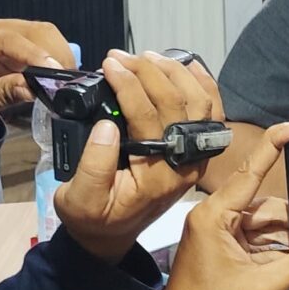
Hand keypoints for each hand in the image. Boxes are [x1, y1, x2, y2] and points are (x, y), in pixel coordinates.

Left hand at [0, 16, 70, 133]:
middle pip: (29, 30)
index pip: (8, 40)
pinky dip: (52, 55)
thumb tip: (32, 88)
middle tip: (66, 80)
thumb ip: (2, 93)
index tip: (55, 71)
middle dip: (52, 53)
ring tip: (63, 79)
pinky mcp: (11, 40)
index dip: (34, 54)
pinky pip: (40, 41)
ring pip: (40, 32)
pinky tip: (55, 73)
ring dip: (56, 53)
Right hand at [50, 50, 214, 262]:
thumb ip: (92, 167)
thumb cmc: (92, 216)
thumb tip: (107, 125)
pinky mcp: (195, 149)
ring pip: (199, 101)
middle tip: (118, 56)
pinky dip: (201, 83)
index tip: (108, 65)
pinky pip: (209, 110)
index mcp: (157, 177)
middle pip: (175, 103)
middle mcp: (185, 165)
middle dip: (147, 71)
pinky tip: (184, 64)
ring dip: (173, 71)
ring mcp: (195, 156)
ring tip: (143, 57)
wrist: (112, 233)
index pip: (148, 118)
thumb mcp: (79, 200)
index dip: (128, 85)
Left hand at [114, 121, 288, 289]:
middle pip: (266, 206)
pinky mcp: (224, 249)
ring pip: (266, 225)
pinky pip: (259, 241)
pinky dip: (279, 250)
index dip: (275, 144)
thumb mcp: (260, 288)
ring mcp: (220, 233)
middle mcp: (216, 217)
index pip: (250, 171)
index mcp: (215, 215)